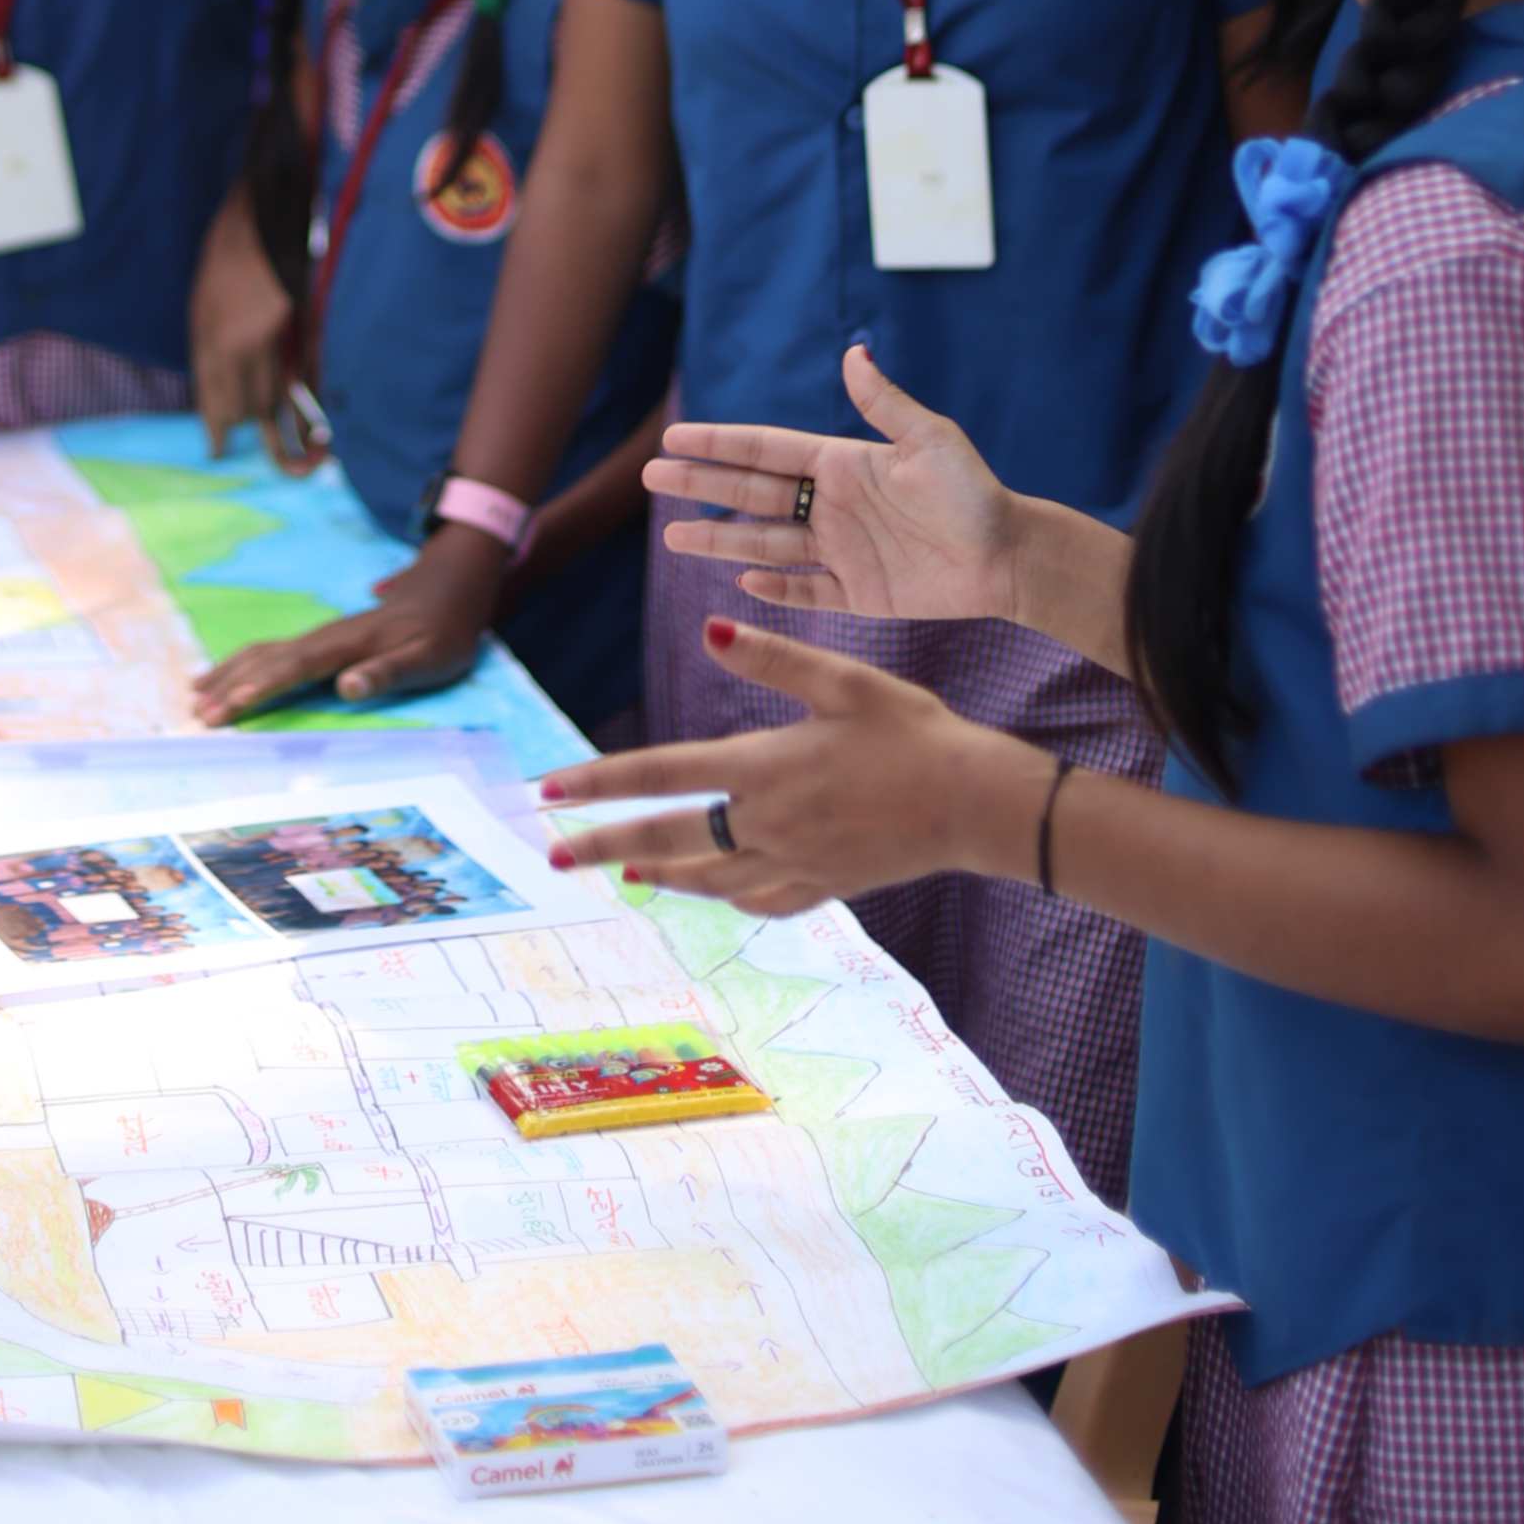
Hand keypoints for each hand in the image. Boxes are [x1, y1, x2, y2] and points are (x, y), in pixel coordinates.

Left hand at [189, 192, 298, 459]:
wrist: (267, 218)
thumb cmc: (229, 253)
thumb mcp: (203, 300)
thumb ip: (209, 342)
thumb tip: (217, 380)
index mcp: (209, 336)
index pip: (213, 399)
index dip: (217, 429)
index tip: (218, 450)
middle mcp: (239, 347)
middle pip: (245, 407)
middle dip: (243, 423)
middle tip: (241, 438)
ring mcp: (275, 342)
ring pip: (273, 399)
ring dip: (272, 418)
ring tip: (278, 442)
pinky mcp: (304, 334)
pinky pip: (304, 382)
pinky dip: (307, 409)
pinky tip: (314, 433)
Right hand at [191, 526, 506, 722]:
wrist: (448, 589)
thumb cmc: (443, 632)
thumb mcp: (429, 658)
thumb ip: (387, 673)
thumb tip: (346, 688)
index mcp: (347, 644)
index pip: (295, 668)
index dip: (261, 687)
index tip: (230, 706)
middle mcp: (325, 637)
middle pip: (268, 659)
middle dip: (231, 687)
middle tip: (197, 716)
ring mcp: (320, 636)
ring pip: (264, 651)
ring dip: (229, 673)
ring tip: (195, 694)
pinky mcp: (322, 640)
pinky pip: (272, 651)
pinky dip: (241, 663)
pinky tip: (226, 673)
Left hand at [540, 619, 1039, 913]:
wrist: (976, 806)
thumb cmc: (914, 733)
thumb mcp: (843, 681)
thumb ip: (772, 657)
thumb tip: (710, 625)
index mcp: (763, 768)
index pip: (660, 774)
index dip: (599, 781)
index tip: (548, 790)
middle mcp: (766, 823)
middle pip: (667, 837)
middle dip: (604, 843)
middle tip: (552, 853)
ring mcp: (794, 862)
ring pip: (707, 877)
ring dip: (660, 873)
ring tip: (625, 871)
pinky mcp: (825, 886)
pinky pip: (758, 898)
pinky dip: (726, 896)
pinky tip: (715, 891)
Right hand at [646, 344, 1019, 625]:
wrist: (1009, 555)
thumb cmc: (974, 492)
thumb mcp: (931, 440)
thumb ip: (885, 403)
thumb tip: (853, 353)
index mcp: (842, 464)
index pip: (766, 452)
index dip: (719, 445)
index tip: (674, 438)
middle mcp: (832, 506)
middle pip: (751, 496)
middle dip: (700, 487)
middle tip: (650, 479)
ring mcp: (841, 551)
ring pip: (765, 545)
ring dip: (719, 541)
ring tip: (672, 538)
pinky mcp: (859, 594)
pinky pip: (806, 591)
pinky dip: (773, 589)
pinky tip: (741, 583)